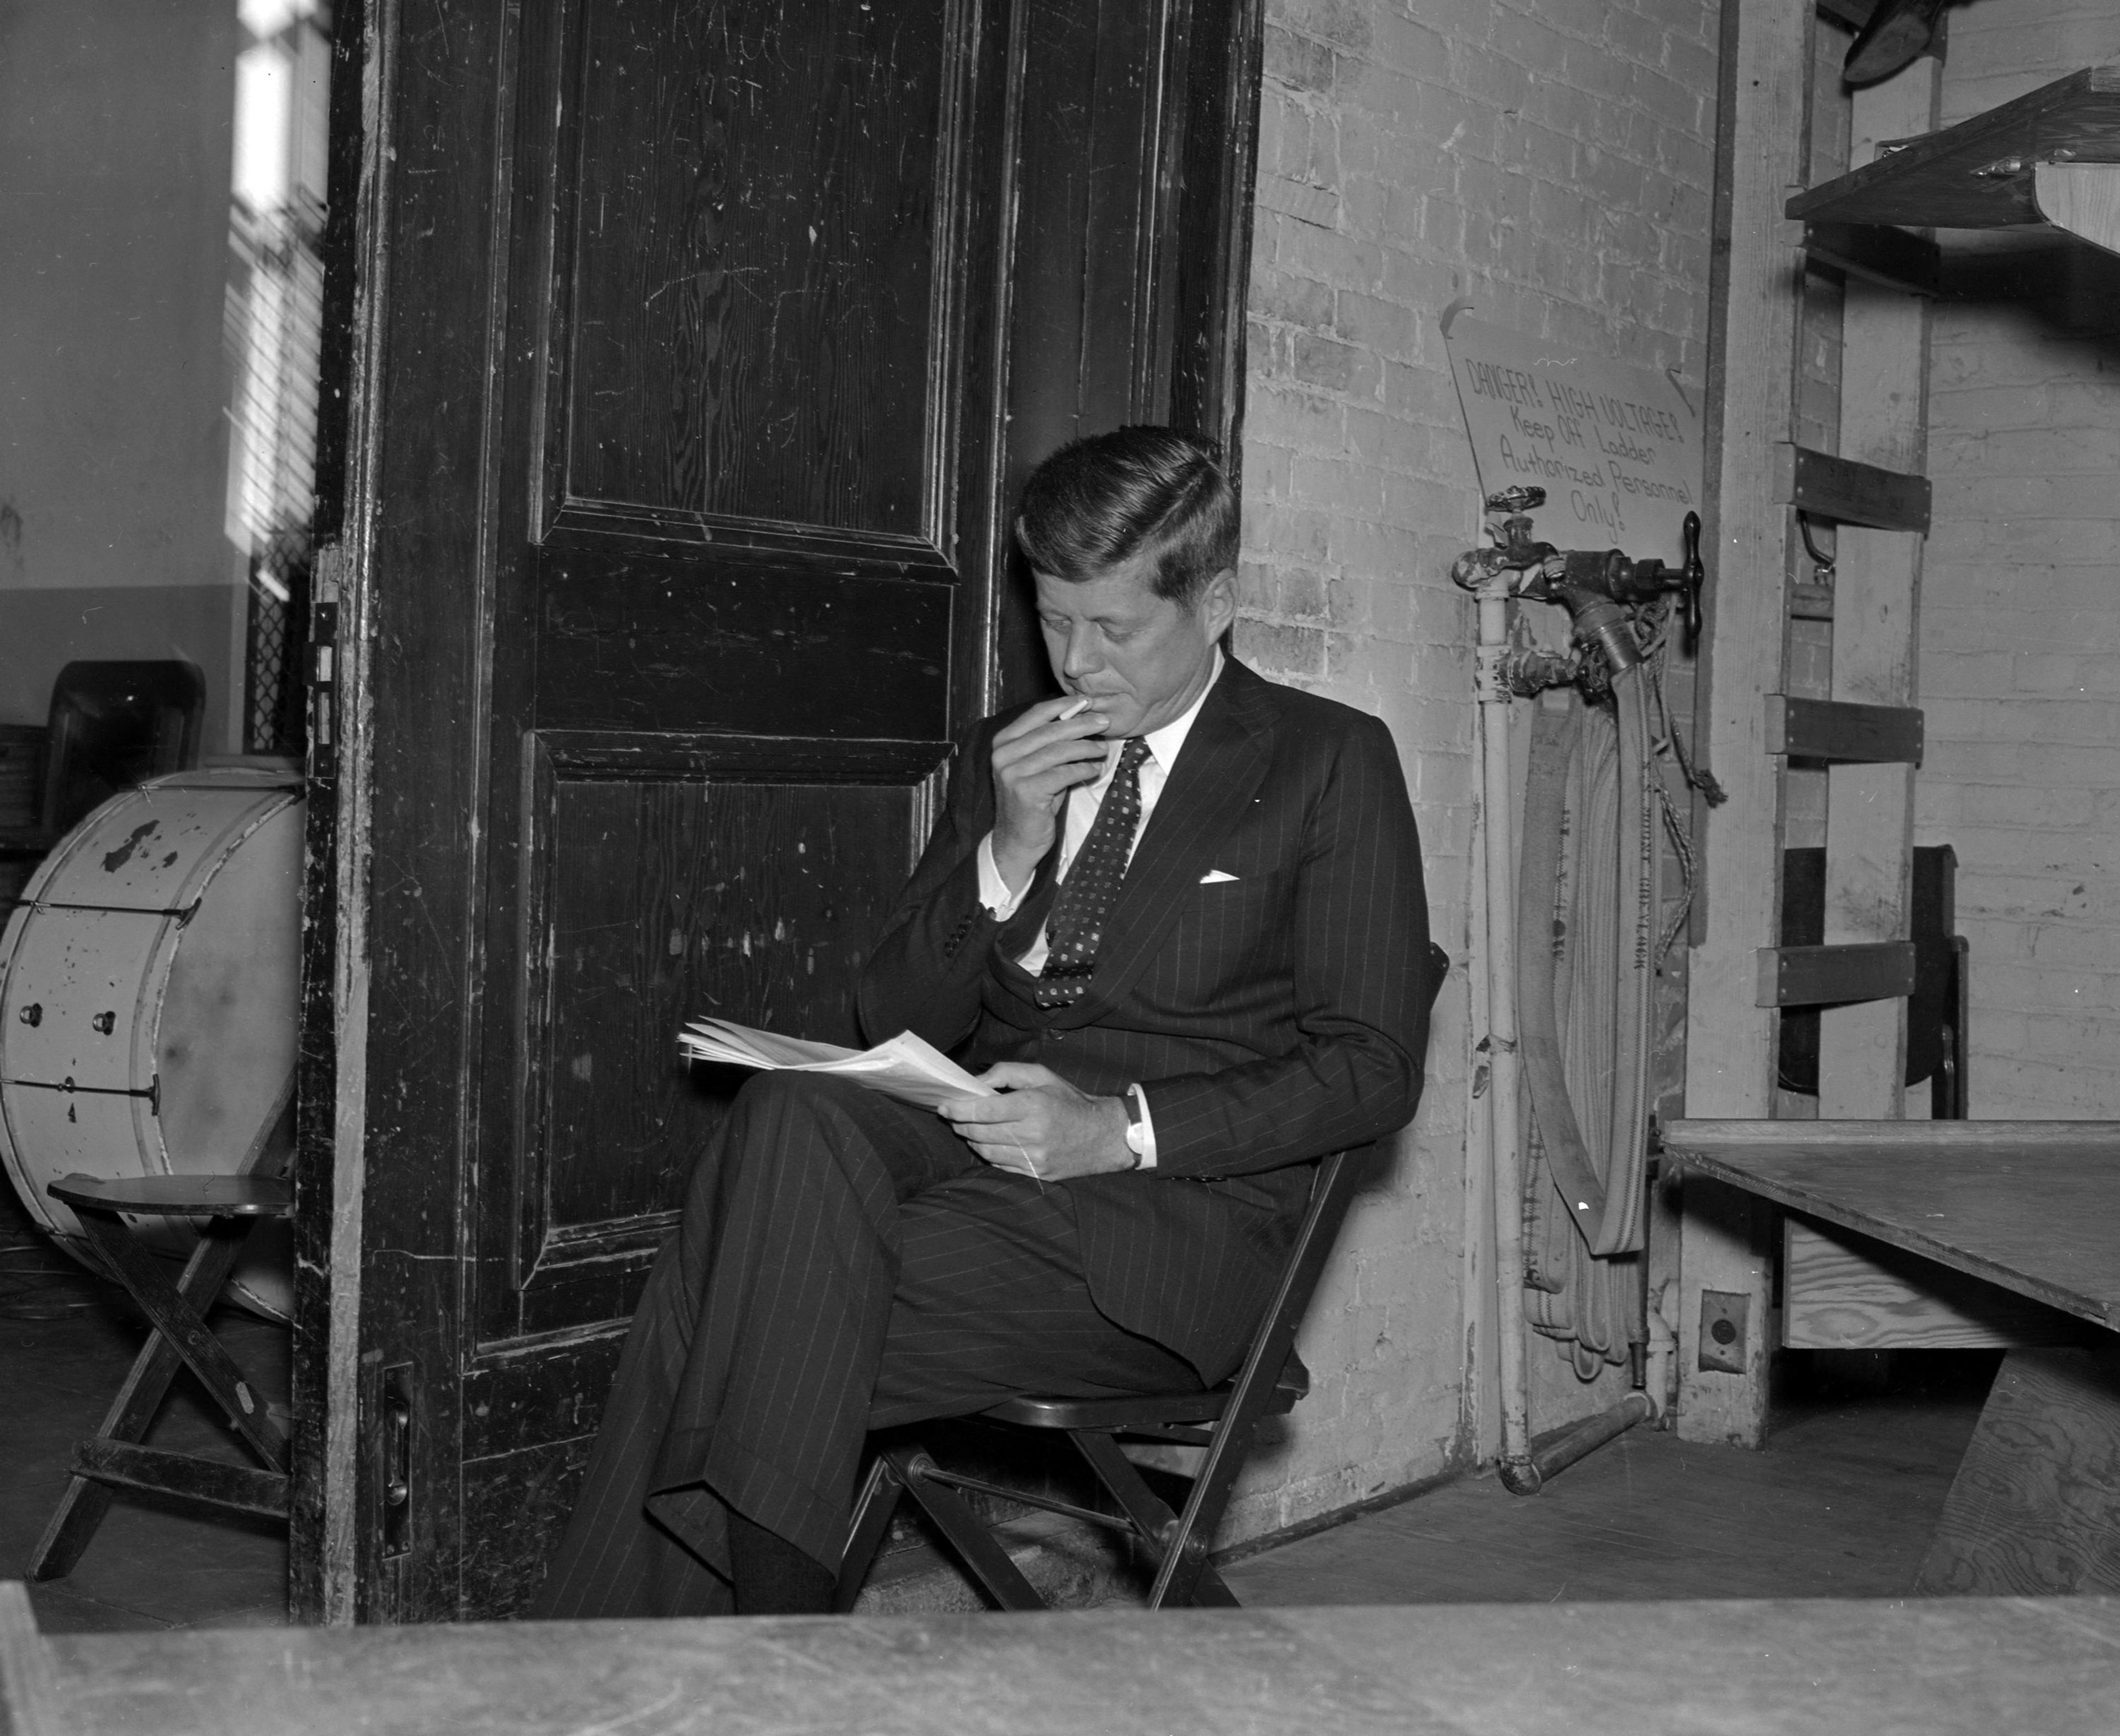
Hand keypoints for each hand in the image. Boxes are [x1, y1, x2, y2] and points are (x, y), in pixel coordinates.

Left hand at [937, 1062, 1134, 1180]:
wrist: (1104, 1135)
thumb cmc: (1069, 1100)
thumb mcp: (1042, 1076)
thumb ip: (1006, 1073)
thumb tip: (975, 1082)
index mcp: (1033, 1105)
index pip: (983, 1111)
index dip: (958, 1110)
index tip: (944, 1107)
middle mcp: (1032, 1134)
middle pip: (979, 1133)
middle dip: (961, 1124)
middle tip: (954, 1117)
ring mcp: (1034, 1158)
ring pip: (986, 1152)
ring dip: (972, 1140)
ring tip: (971, 1129)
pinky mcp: (1036, 1174)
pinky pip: (999, 1166)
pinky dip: (989, 1154)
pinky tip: (990, 1143)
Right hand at [989, 698, 1109, 891]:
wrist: (1017, 839)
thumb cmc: (1033, 800)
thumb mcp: (1038, 766)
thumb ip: (1050, 743)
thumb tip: (1082, 718)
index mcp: (1003, 742)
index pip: (1036, 714)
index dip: (1064, 705)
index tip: (1087, 702)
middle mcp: (1003, 754)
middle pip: (1050, 730)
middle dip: (1081, 724)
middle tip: (1104, 723)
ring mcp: (1011, 773)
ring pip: (1057, 751)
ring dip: (1086, 748)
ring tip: (1103, 749)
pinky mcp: (1025, 791)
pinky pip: (1062, 774)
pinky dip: (1082, 769)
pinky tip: (1094, 769)